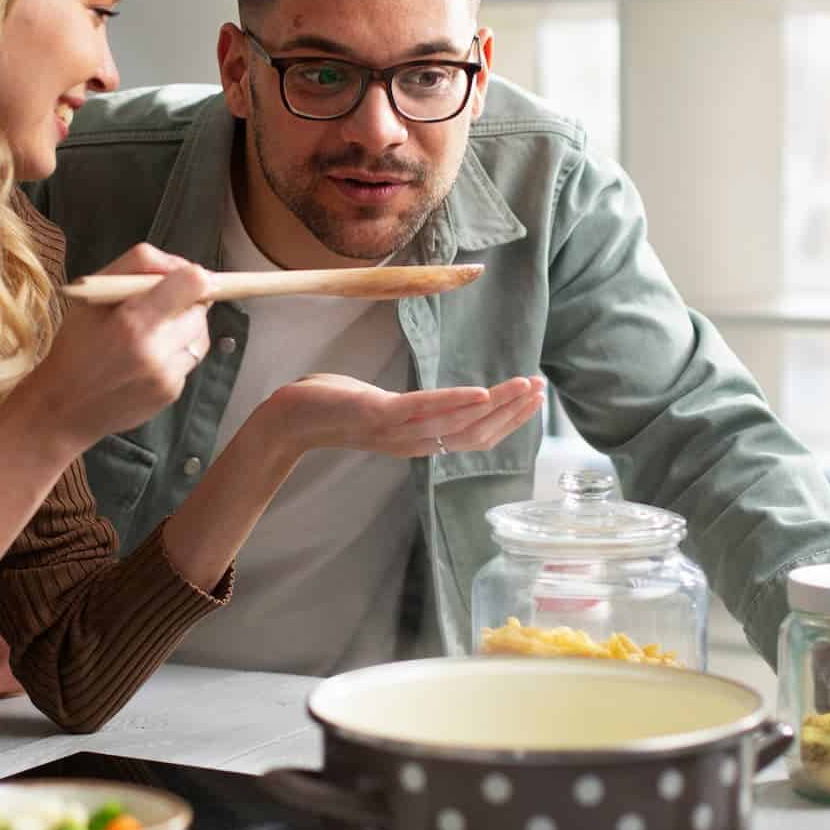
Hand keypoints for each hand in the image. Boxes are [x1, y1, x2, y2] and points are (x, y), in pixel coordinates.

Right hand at [6, 244, 215, 455]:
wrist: (63, 410)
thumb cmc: (73, 348)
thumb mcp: (91, 298)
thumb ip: (135, 270)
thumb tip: (180, 266)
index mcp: (133, 322)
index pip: (192, 284)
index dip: (191, 275)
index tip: (179, 278)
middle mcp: (156, 351)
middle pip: (200, 307)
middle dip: (185, 301)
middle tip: (156, 306)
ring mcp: (168, 376)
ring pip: (201, 333)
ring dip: (184, 325)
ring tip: (151, 331)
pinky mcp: (173, 392)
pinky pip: (190, 359)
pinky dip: (176, 351)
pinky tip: (148, 356)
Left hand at [258, 374, 546, 456]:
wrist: (288, 418)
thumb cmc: (332, 406)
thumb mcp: (381, 407)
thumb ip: (412, 407)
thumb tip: (435, 399)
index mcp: (418, 442)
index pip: (475, 438)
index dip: (509, 421)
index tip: (535, 398)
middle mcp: (413, 443)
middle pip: (476, 434)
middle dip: (513, 412)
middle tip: (541, 389)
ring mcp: (397, 431)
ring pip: (458, 424)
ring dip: (497, 405)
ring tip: (525, 386)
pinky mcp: (378, 415)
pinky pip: (424, 411)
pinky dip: (455, 403)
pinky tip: (482, 393)